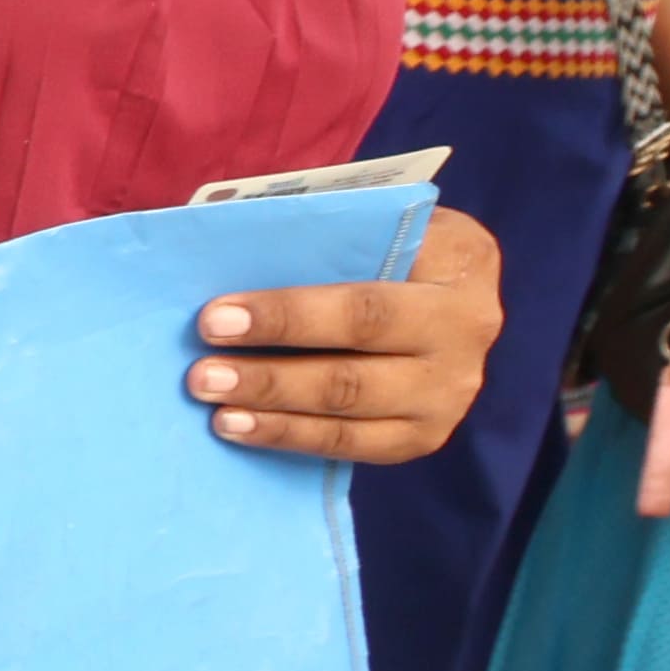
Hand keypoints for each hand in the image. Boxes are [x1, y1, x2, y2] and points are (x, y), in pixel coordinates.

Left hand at [189, 204, 506, 466]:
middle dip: (272, 363)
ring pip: (351, 402)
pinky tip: (239, 427)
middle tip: (201, 371)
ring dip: (272, 402)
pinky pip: (353, 443)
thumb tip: (225, 259)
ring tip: (211, 397)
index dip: (288, 311)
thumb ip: (325, 238)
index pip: (365, 289)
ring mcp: (452, 388)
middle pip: (358, 350)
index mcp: (460, 259)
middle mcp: (468, 326)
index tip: (216, 316)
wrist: (441, 303)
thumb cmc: (388, 251)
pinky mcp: (428, 434)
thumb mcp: (376, 227)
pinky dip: (291, 436)